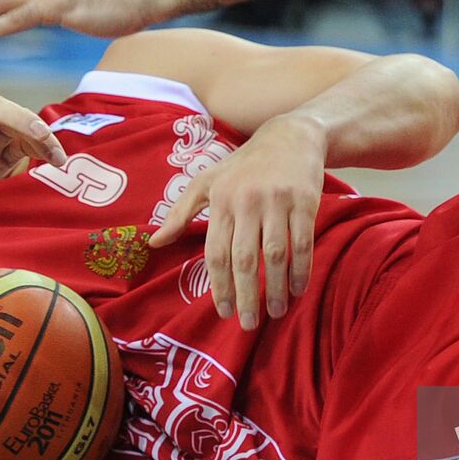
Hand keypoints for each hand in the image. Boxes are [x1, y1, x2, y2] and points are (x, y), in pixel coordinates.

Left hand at [149, 116, 325, 329]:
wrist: (290, 137)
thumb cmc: (244, 165)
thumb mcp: (207, 181)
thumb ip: (180, 212)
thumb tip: (154, 242)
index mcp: (220, 200)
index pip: (216, 252)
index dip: (219, 286)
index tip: (223, 312)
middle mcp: (247, 201)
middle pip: (244, 259)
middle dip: (246, 295)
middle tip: (248, 323)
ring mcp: (277, 201)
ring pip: (275, 254)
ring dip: (275, 288)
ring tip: (275, 312)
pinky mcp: (304, 201)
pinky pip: (302, 242)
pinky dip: (301, 270)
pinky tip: (298, 289)